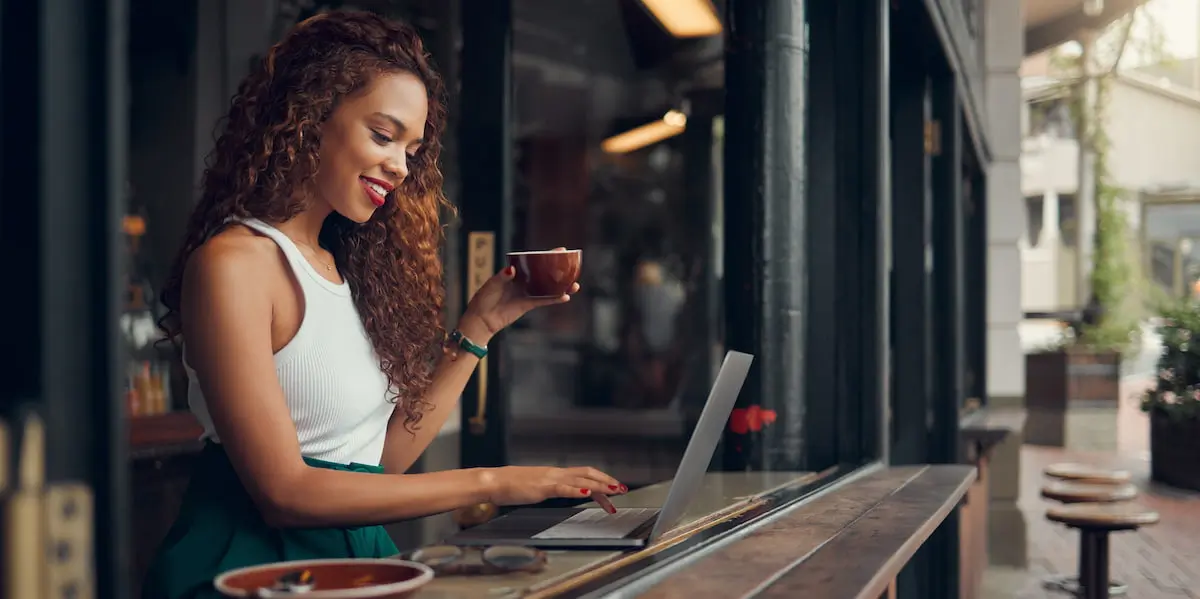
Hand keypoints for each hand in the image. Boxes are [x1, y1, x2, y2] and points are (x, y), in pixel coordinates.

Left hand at [459, 249, 579, 342]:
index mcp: (515, 272)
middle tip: (572, 264)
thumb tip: (512, 270)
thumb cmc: (483, 299)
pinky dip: (554, 299)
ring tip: (575, 284)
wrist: (481, 319)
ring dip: (561, 286)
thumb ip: (503, 276)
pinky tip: (566, 297)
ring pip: (548, 288)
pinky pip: (544, 301)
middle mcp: (523, 281)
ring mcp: (527, 293)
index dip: (547, 256)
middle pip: (544, 273)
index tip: (561, 250)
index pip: (533, 261)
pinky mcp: (527, 305)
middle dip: (558, 269)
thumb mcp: (492, 284)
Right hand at [481, 465, 627, 506]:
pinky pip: (564, 488)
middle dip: (607, 481)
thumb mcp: (536, 487)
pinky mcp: (543, 487)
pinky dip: (578, 490)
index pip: (584, 474)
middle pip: (588, 474)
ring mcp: (551, 479)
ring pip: (581, 479)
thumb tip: (561, 491)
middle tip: (623, 489)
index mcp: (555, 474)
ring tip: (615, 491)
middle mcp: (556, 473)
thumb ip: (550, 488)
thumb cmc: (511, 486)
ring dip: (600, 485)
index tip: (614, 487)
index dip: (601, 479)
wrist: (495, 482)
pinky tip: (589, 493)